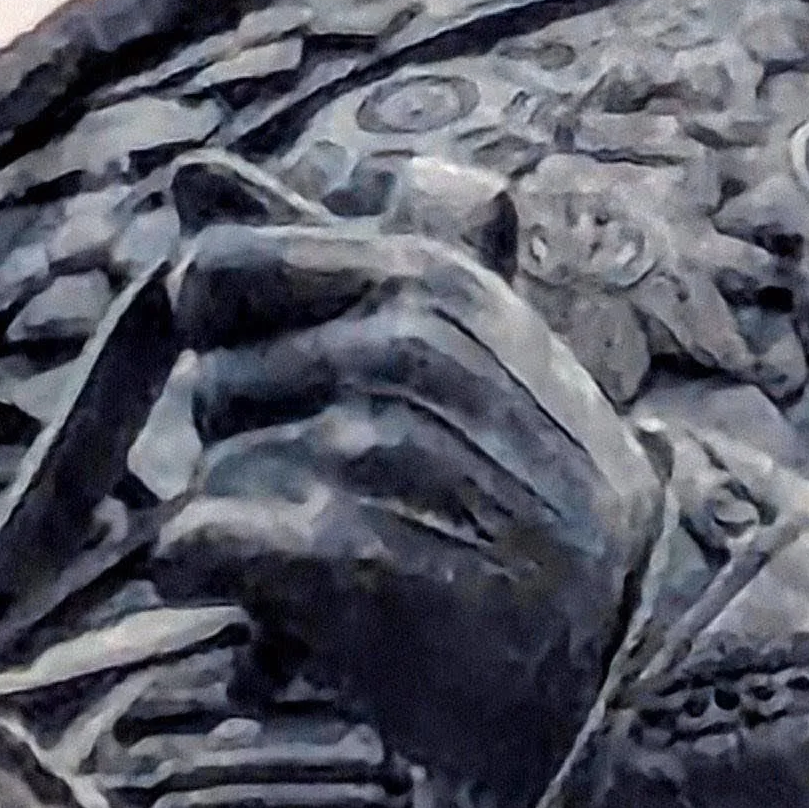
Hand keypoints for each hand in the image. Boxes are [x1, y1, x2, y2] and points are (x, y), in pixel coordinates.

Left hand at [156, 194, 660, 807]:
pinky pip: (191, 544)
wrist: (623, 634)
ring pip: (211, 474)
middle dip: (254, 443)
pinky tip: (283, 605)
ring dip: (255, 526)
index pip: (222, 266)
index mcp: (421, 278)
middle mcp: (394, 346)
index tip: (267, 371)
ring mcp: (368, 447)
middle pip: (213, 385)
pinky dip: (216, 579)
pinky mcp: (343, 554)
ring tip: (353, 550)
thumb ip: (314, 246)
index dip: (217, 326)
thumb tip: (185, 173)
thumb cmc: (527, 477)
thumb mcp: (458, 328)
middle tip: (355, 490)